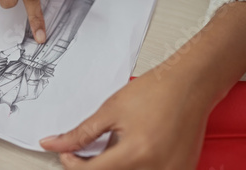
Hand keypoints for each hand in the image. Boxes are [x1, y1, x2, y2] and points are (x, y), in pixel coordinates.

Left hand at [40, 68, 213, 169]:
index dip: (72, 163)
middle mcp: (156, 169)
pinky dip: (133, 166)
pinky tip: (132, 150)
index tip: (66, 153)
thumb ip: (81, 133)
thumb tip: (55, 144)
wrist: (190, 85)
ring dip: (112, 167)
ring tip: (114, 145)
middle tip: (85, 150)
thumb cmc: (156, 91)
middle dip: (91, 166)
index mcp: (137, 153)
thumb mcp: (111, 110)